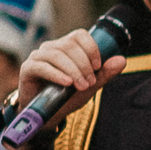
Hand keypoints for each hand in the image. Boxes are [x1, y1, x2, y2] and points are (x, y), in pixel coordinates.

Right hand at [14, 28, 128, 132]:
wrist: (48, 114)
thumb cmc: (68, 97)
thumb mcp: (90, 85)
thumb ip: (105, 73)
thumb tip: (122, 60)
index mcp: (66, 47)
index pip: (80, 35)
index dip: (91, 48)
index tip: (98, 66)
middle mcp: (51, 48)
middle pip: (70, 45)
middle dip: (84, 64)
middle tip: (90, 82)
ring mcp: (38, 57)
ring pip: (57, 55)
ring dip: (73, 70)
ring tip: (81, 86)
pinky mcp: (28, 68)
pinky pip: (42, 66)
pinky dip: (56, 74)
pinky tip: (67, 83)